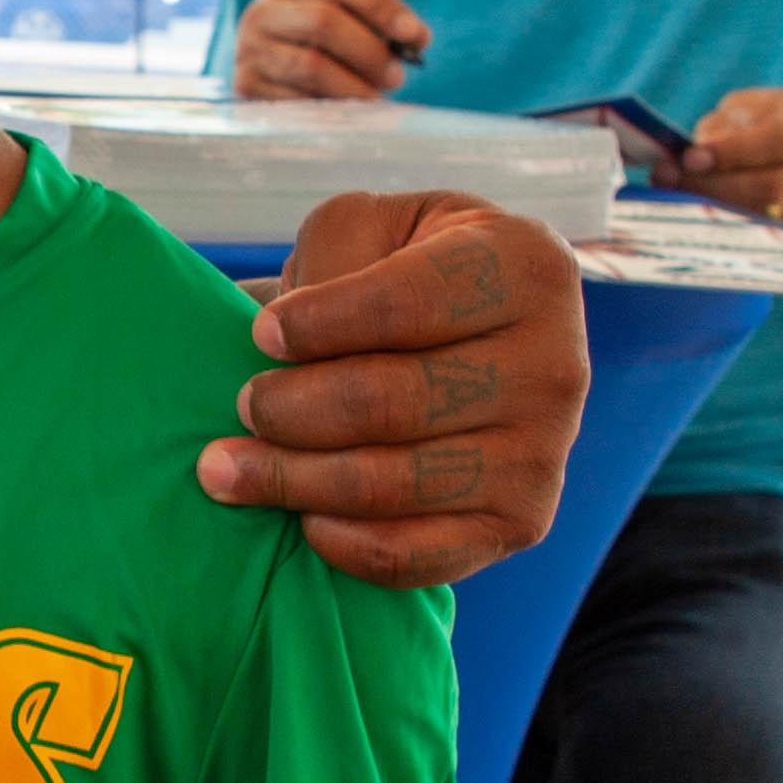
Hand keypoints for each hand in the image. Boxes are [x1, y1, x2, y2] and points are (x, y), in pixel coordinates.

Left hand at [198, 193, 585, 588]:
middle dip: (292, 409)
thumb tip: (283, 340)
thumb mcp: (373, 227)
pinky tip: (301, 519)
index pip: (407, 304)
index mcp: (525, 267)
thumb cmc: (406, 269)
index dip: (320, 323)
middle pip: (395, 402)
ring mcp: (545, 451)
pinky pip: (419, 554)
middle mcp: (555, 363)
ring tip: (227, 468)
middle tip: (242, 405)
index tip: (261, 333)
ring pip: (396, 484)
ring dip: (293, 480)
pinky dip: (346, 545)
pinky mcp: (522, 521)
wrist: (478, 335)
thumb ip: (333, 257)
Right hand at [233, 0, 427, 101]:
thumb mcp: (341, 25)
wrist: (266, 77)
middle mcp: (264, 12)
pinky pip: (295, 99)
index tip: (416, 36)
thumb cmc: (317, 50)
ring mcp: (249, 49)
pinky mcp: (245, 85)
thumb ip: (378, 27)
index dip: (382, 8)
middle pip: (323, 21)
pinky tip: (347, 115)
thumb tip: (417, 39)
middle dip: (369, 52)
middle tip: (397, 77)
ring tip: (377, 100)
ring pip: (310, 65)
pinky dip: (329, 109)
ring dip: (354, 87)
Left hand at [680, 86, 782, 242]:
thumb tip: (693, 149)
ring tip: (672, 202)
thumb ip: (737, 121)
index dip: (734, 152)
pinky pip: (771, 238)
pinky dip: (733, 231)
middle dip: (713, 188)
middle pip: (772, 187)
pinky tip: (699, 223)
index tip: (690, 159)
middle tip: (666, 183)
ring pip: (768, 219)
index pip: (780, 140)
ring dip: (716, 213)